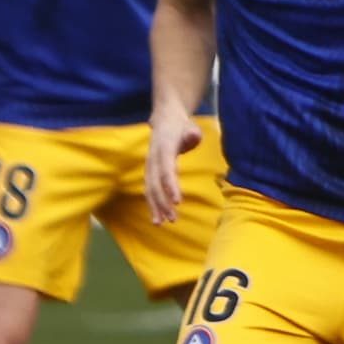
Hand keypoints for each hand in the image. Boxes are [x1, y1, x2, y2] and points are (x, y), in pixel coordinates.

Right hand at [145, 105, 201, 223]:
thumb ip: (192, 133)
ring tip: (161, 223)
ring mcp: (150, 166)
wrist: (165, 120)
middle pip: (156, 184)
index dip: (171, 186)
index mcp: (164, 149)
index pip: (166, 170)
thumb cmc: (181, 126)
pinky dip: (152, 203)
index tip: (178, 202)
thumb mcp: (190, 126)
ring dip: (155, 207)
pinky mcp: (150, 171)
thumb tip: (193, 136)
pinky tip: (157, 217)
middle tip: (173, 219)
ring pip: (150, 189)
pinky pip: (149, 189)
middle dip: (163, 202)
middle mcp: (153, 159)